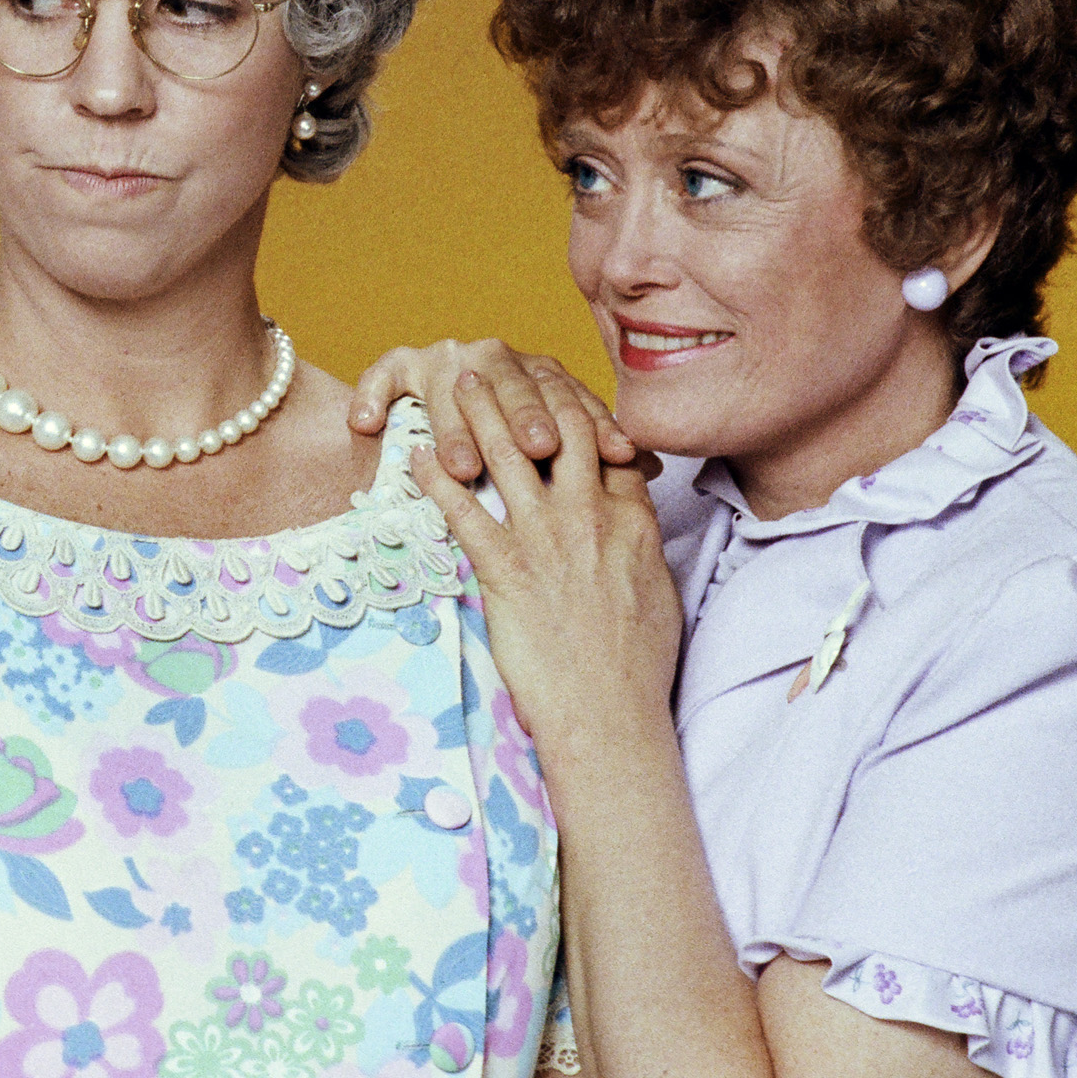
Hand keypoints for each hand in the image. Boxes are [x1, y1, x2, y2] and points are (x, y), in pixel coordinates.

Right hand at [351, 338, 656, 486]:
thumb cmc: (515, 448)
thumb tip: (651, 466)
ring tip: (464, 464)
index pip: (574, 395)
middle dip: (528, 417)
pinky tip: (365, 425)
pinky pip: (388, 372)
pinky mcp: (407, 367)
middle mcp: (499, 359)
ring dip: (456, 425)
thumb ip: (596, 450)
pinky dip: (375, 392)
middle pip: (514, 383)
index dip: (596, 423)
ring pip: (452, 384)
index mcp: (541, 374)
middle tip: (540, 450)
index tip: (616, 455)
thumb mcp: (558, 447)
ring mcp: (450, 358)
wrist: (461, 409)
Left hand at [413, 370, 677, 753]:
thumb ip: (642, 549)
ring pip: (509, 454)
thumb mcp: (659, 594)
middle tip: (495, 363)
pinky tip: (417, 457)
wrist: (610, 714)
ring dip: (477, 411)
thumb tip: (634, 528)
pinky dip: (438, 479)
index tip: (550, 393)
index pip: (606, 445)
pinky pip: (465, 511)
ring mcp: (548, 541)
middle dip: (525, 389)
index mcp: (633, 521)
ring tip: (455, 381)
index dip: (577, 412)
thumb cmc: (636, 667)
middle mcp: (591, 517)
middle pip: (559, 429)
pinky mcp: (508, 571)